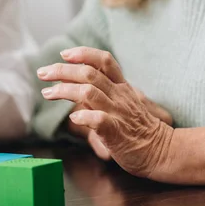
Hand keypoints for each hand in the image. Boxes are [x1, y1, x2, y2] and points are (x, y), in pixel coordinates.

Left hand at [37, 47, 173, 178]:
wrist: (162, 151)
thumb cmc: (138, 129)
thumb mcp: (123, 103)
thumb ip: (102, 92)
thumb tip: (74, 85)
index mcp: (121, 87)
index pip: (104, 61)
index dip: (83, 53)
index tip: (64, 53)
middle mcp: (119, 96)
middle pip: (89, 73)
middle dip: (62, 70)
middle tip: (42, 73)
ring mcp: (118, 113)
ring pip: (89, 92)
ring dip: (64, 90)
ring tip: (47, 93)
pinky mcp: (117, 132)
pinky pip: (99, 119)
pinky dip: (83, 116)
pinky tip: (73, 118)